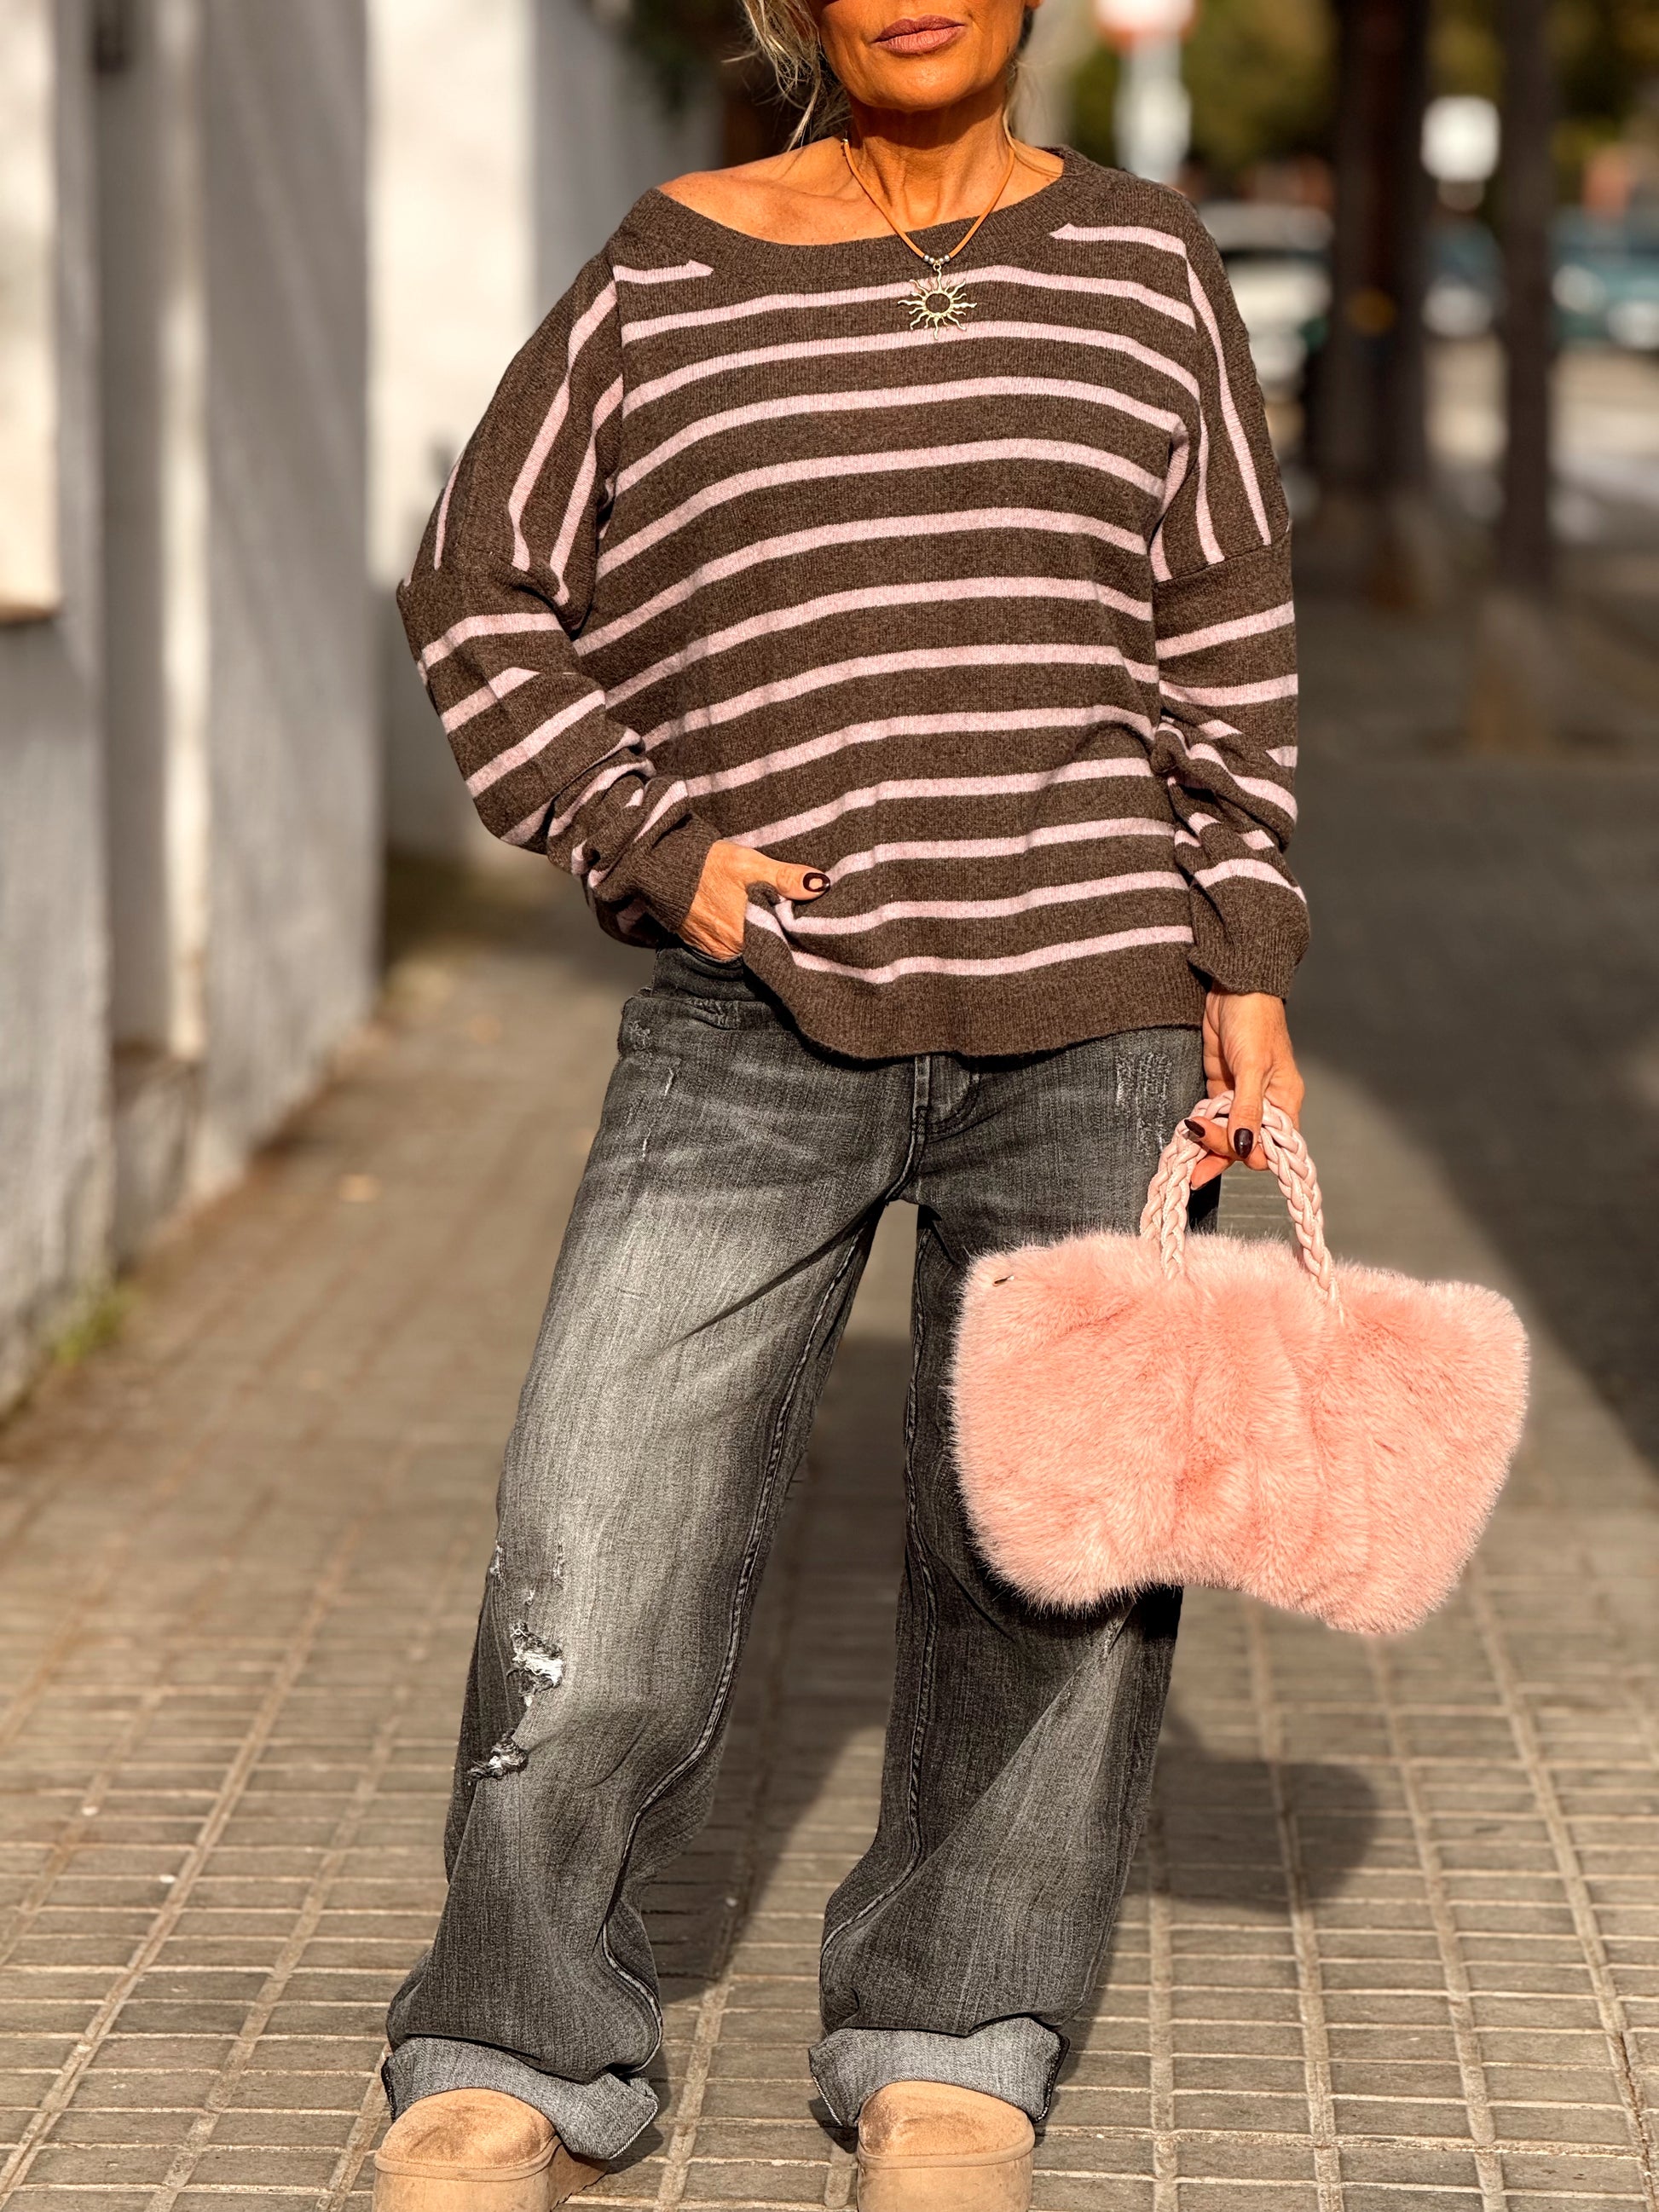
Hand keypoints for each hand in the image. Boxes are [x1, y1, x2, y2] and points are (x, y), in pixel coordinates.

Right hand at [681, 839, 828, 959]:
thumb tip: (820, 885)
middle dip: (784, 934)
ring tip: (774, 916)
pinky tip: (752, 920)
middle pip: (770, 948)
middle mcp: (731, 951)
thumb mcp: (749, 863)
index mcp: (745, 935)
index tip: (811, 921)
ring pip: (754, 948)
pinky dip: (746, 936)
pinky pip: (736, 947)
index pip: (785, 944)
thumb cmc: (706, 865)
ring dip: (766, 935)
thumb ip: (786, 877)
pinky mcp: (708, 947)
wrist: (663, 868)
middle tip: (796, 916)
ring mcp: (718, 951)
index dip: (799, 933)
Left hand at [1189, 989, 1304, 1189]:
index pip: (1272, 1143)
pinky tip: (1188, 1137)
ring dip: (1208, 1148)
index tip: (1231, 1150)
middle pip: (1246, 1143)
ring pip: (1227, 1134)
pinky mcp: (1221, 1087)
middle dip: (1222, 1150)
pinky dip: (1202, 1129)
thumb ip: (1248, 1108)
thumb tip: (1245, 1146)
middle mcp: (1265, 1103)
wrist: (1232, 989)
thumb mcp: (1252, 1067)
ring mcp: (1241, 1097)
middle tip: (1197, 1137)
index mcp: (1284, 1100)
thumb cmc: (1254, 1021)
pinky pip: (1213, 1118)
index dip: (1251, 1152)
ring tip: (1188, 1161)